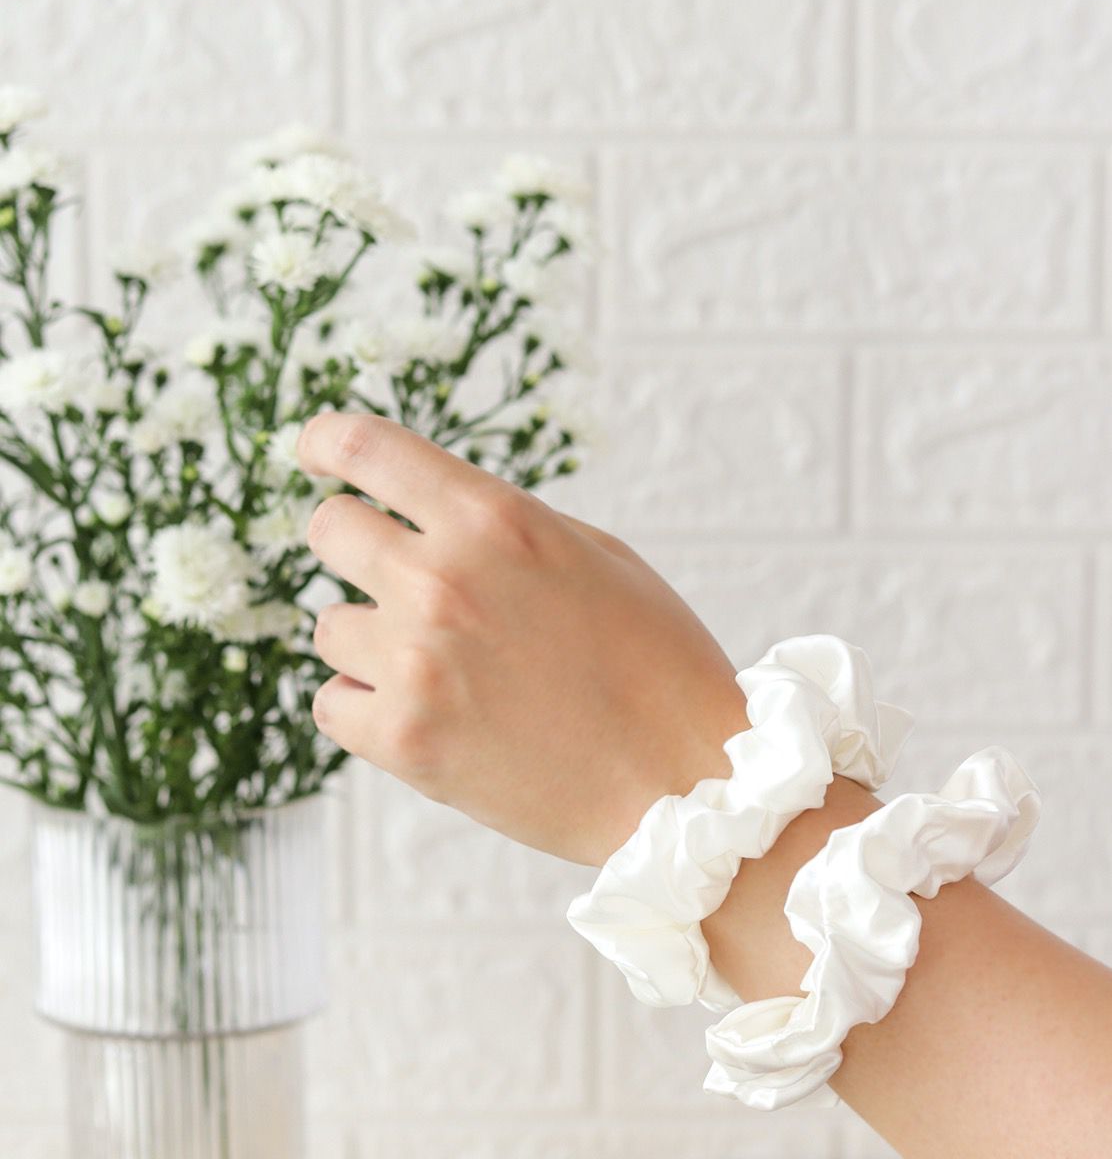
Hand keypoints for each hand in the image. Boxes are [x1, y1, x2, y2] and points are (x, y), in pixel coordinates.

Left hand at [297, 412, 743, 864]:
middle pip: (330, 530)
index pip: (368, 448)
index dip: (327, 440)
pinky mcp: (403, 738)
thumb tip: (431, 516)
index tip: (314, 449)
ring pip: (330, 626)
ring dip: (373, 638)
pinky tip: (425, 713)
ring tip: (442, 668)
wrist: (685, 782)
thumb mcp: (597, 557)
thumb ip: (504, 527)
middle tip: (393, 576)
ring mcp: (416, 660)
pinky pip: (333, 700)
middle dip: (355, 545)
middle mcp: (443, 578)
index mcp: (497, 519)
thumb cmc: (658, 664)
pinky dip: (367, 704)